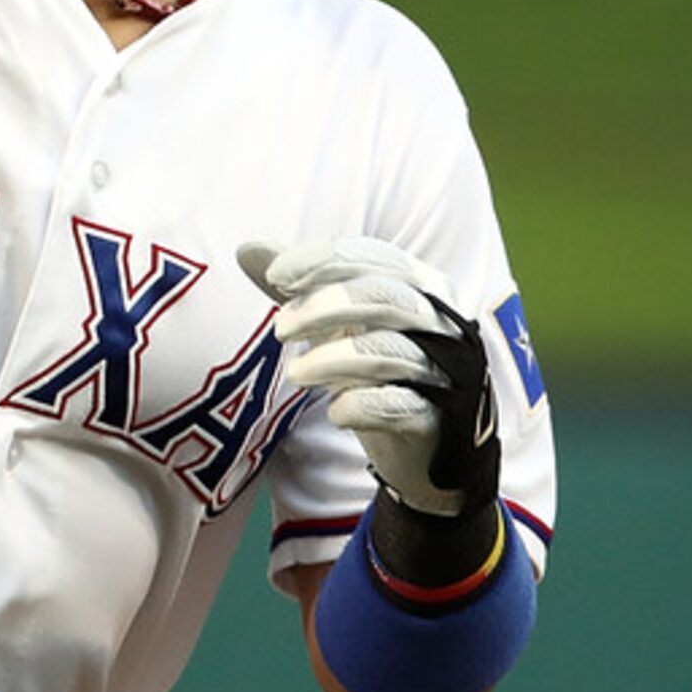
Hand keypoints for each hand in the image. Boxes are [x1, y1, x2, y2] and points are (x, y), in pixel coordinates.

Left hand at [238, 237, 498, 518]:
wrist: (428, 442)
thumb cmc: (380, 365)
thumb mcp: (341, 319)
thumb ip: (302, 285)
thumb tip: (246, 249)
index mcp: (420, 284)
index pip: (373, 256)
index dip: (322, 260)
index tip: (274, 274)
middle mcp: (440, 319)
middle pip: (385, 296)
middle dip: (325, 305)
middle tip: (279, 329)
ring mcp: (446, 368)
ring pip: (389, 351)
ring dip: (332, 359)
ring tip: (295, 374)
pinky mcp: (441, 417)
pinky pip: (401, 406)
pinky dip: (363, 406)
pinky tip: (336, 413)